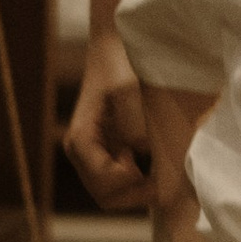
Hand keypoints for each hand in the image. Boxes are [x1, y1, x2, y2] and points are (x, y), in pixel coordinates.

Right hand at [61, 37, 150, 209]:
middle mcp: (79, 151)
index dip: (131, 185)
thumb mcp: (126, 89)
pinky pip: (115, 178)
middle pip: (105, 196)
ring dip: (134, 189)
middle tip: (161, 182)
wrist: (113, 46)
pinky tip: (150, 162)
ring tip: (156, 171)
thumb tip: (141, 153)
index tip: (154, 171)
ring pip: (109, 192)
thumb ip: (132, 124)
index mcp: (80, 141)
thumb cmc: (118, 65)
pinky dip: (134, 180)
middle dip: (133, 195)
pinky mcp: (103, 148)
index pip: (104, 184)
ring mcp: (90, 152)